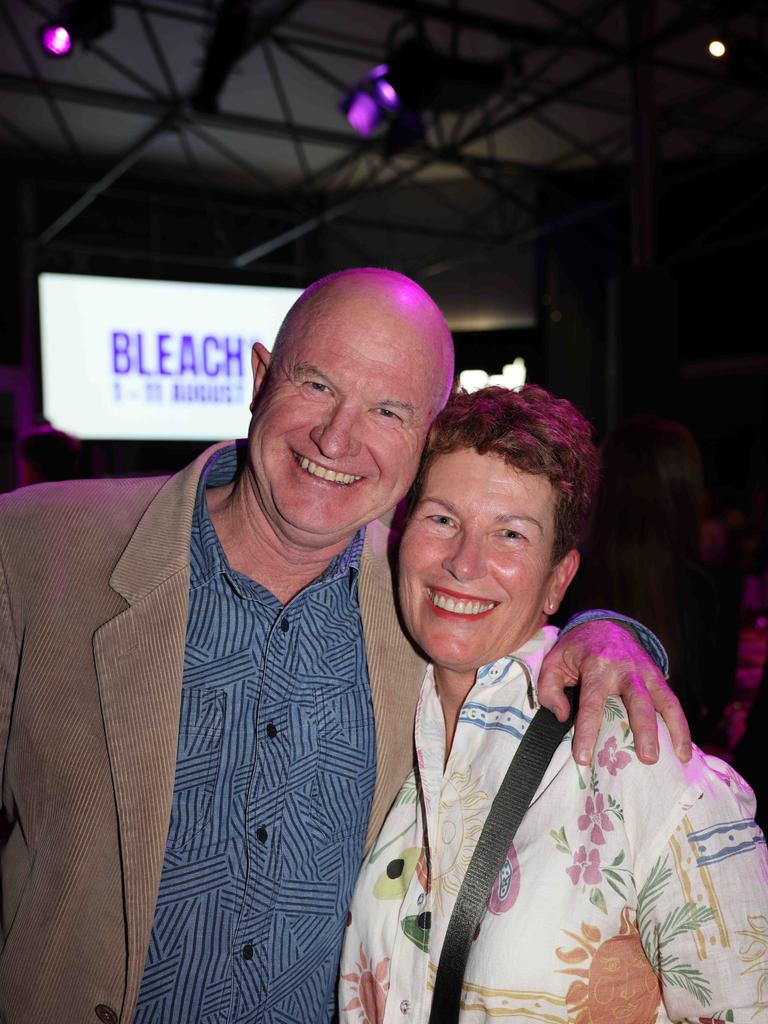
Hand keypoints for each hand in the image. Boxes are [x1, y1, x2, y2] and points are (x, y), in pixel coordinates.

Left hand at [538, 620, 691, 765]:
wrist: (603, 625)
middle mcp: (624, 669)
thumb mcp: (554, 662)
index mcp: (596, 666)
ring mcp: (645, 673)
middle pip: (637, 701)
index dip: (587, 731)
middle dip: (644, 730)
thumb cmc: (575, 651)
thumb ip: (550, 689)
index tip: (583, 759)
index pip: (591, 703)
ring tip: (678, 758)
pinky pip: (672, 702)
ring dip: (673, 729)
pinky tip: (684, 751)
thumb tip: (563, 717)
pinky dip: (681, 726)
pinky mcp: (658, 677)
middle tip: (647, 759)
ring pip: (663, 701)